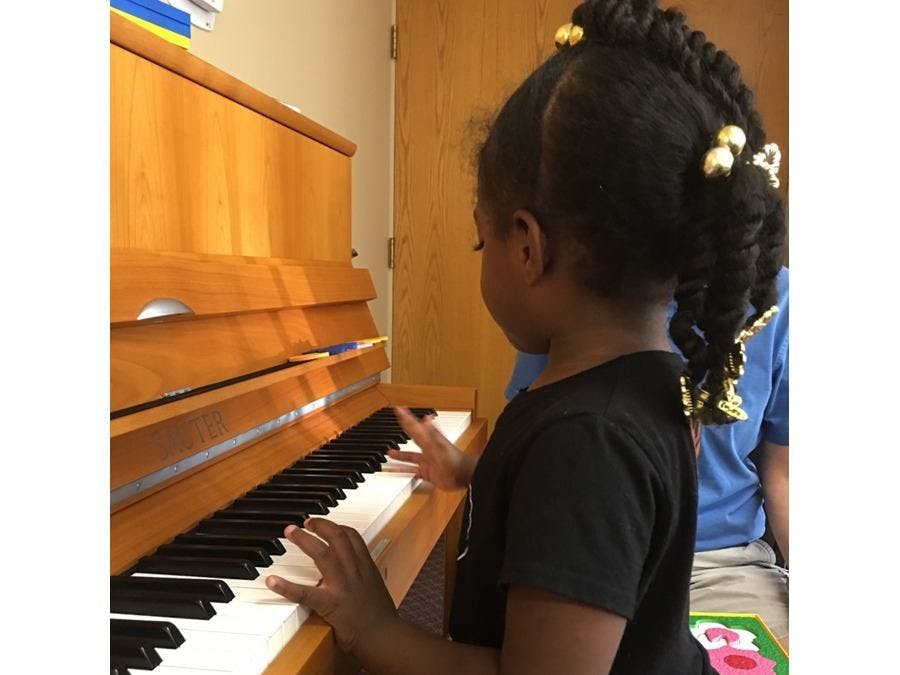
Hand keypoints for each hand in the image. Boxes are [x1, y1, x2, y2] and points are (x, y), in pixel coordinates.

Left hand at [265, 519, 397, 652]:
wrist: (383, 636)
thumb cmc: (382, 616)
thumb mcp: (376, 587)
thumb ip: (363, 576)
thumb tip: (354, 572)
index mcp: (366, 565)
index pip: (352, 536)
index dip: (337, 526)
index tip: (326, 524)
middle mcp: (354, 570)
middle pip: (336, 536)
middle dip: (319, 525)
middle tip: (305, 522)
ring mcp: (341, 585)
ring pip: (322, 553)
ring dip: (304, 539)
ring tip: (290, 532)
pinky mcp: (329, 604)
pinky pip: (304, 593)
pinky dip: (286, 586)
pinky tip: (272, 581)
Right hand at [388, 407, 474, 489]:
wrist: (464, 476)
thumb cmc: (454, 460)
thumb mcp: (440, 445)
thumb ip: (432, 433)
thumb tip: (426, 419)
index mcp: (429, 440)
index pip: (414, 426)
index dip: (406, 417)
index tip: (398, 409)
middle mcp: (427, 449)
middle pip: (412, 438)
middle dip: (403, 432)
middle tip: (396, 424)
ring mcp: (427, 461)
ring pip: (410, 456)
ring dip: (400, 454)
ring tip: (389, 452)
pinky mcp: (427, 472)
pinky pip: (412, 471)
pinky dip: (403, 471)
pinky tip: (396, 471)